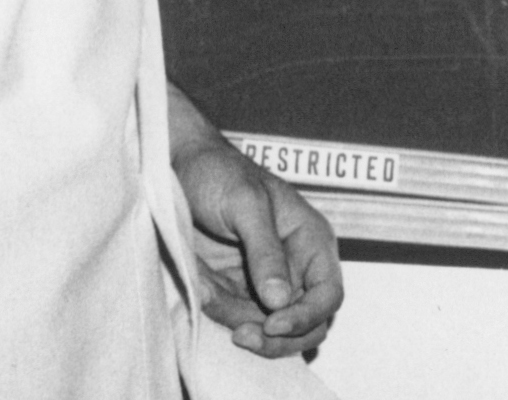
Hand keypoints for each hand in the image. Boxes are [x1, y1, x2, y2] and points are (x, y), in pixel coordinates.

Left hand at [172, 131, 344, 356]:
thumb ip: (264, 250)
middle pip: (306, 326)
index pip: (328, 294)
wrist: (179, 169)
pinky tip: (201, 287)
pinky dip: (218, 313)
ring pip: (268, 331)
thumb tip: (280, 301)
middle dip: (275, 338)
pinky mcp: (237, 292)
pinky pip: (236, 319)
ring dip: (235, 319)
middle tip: (240, 335)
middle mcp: (296, 267)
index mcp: (311, 241)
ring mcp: (266, 284)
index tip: (271, 323)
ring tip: (205, 288)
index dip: (307, 316)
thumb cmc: (220, 173)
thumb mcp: (245, 203)